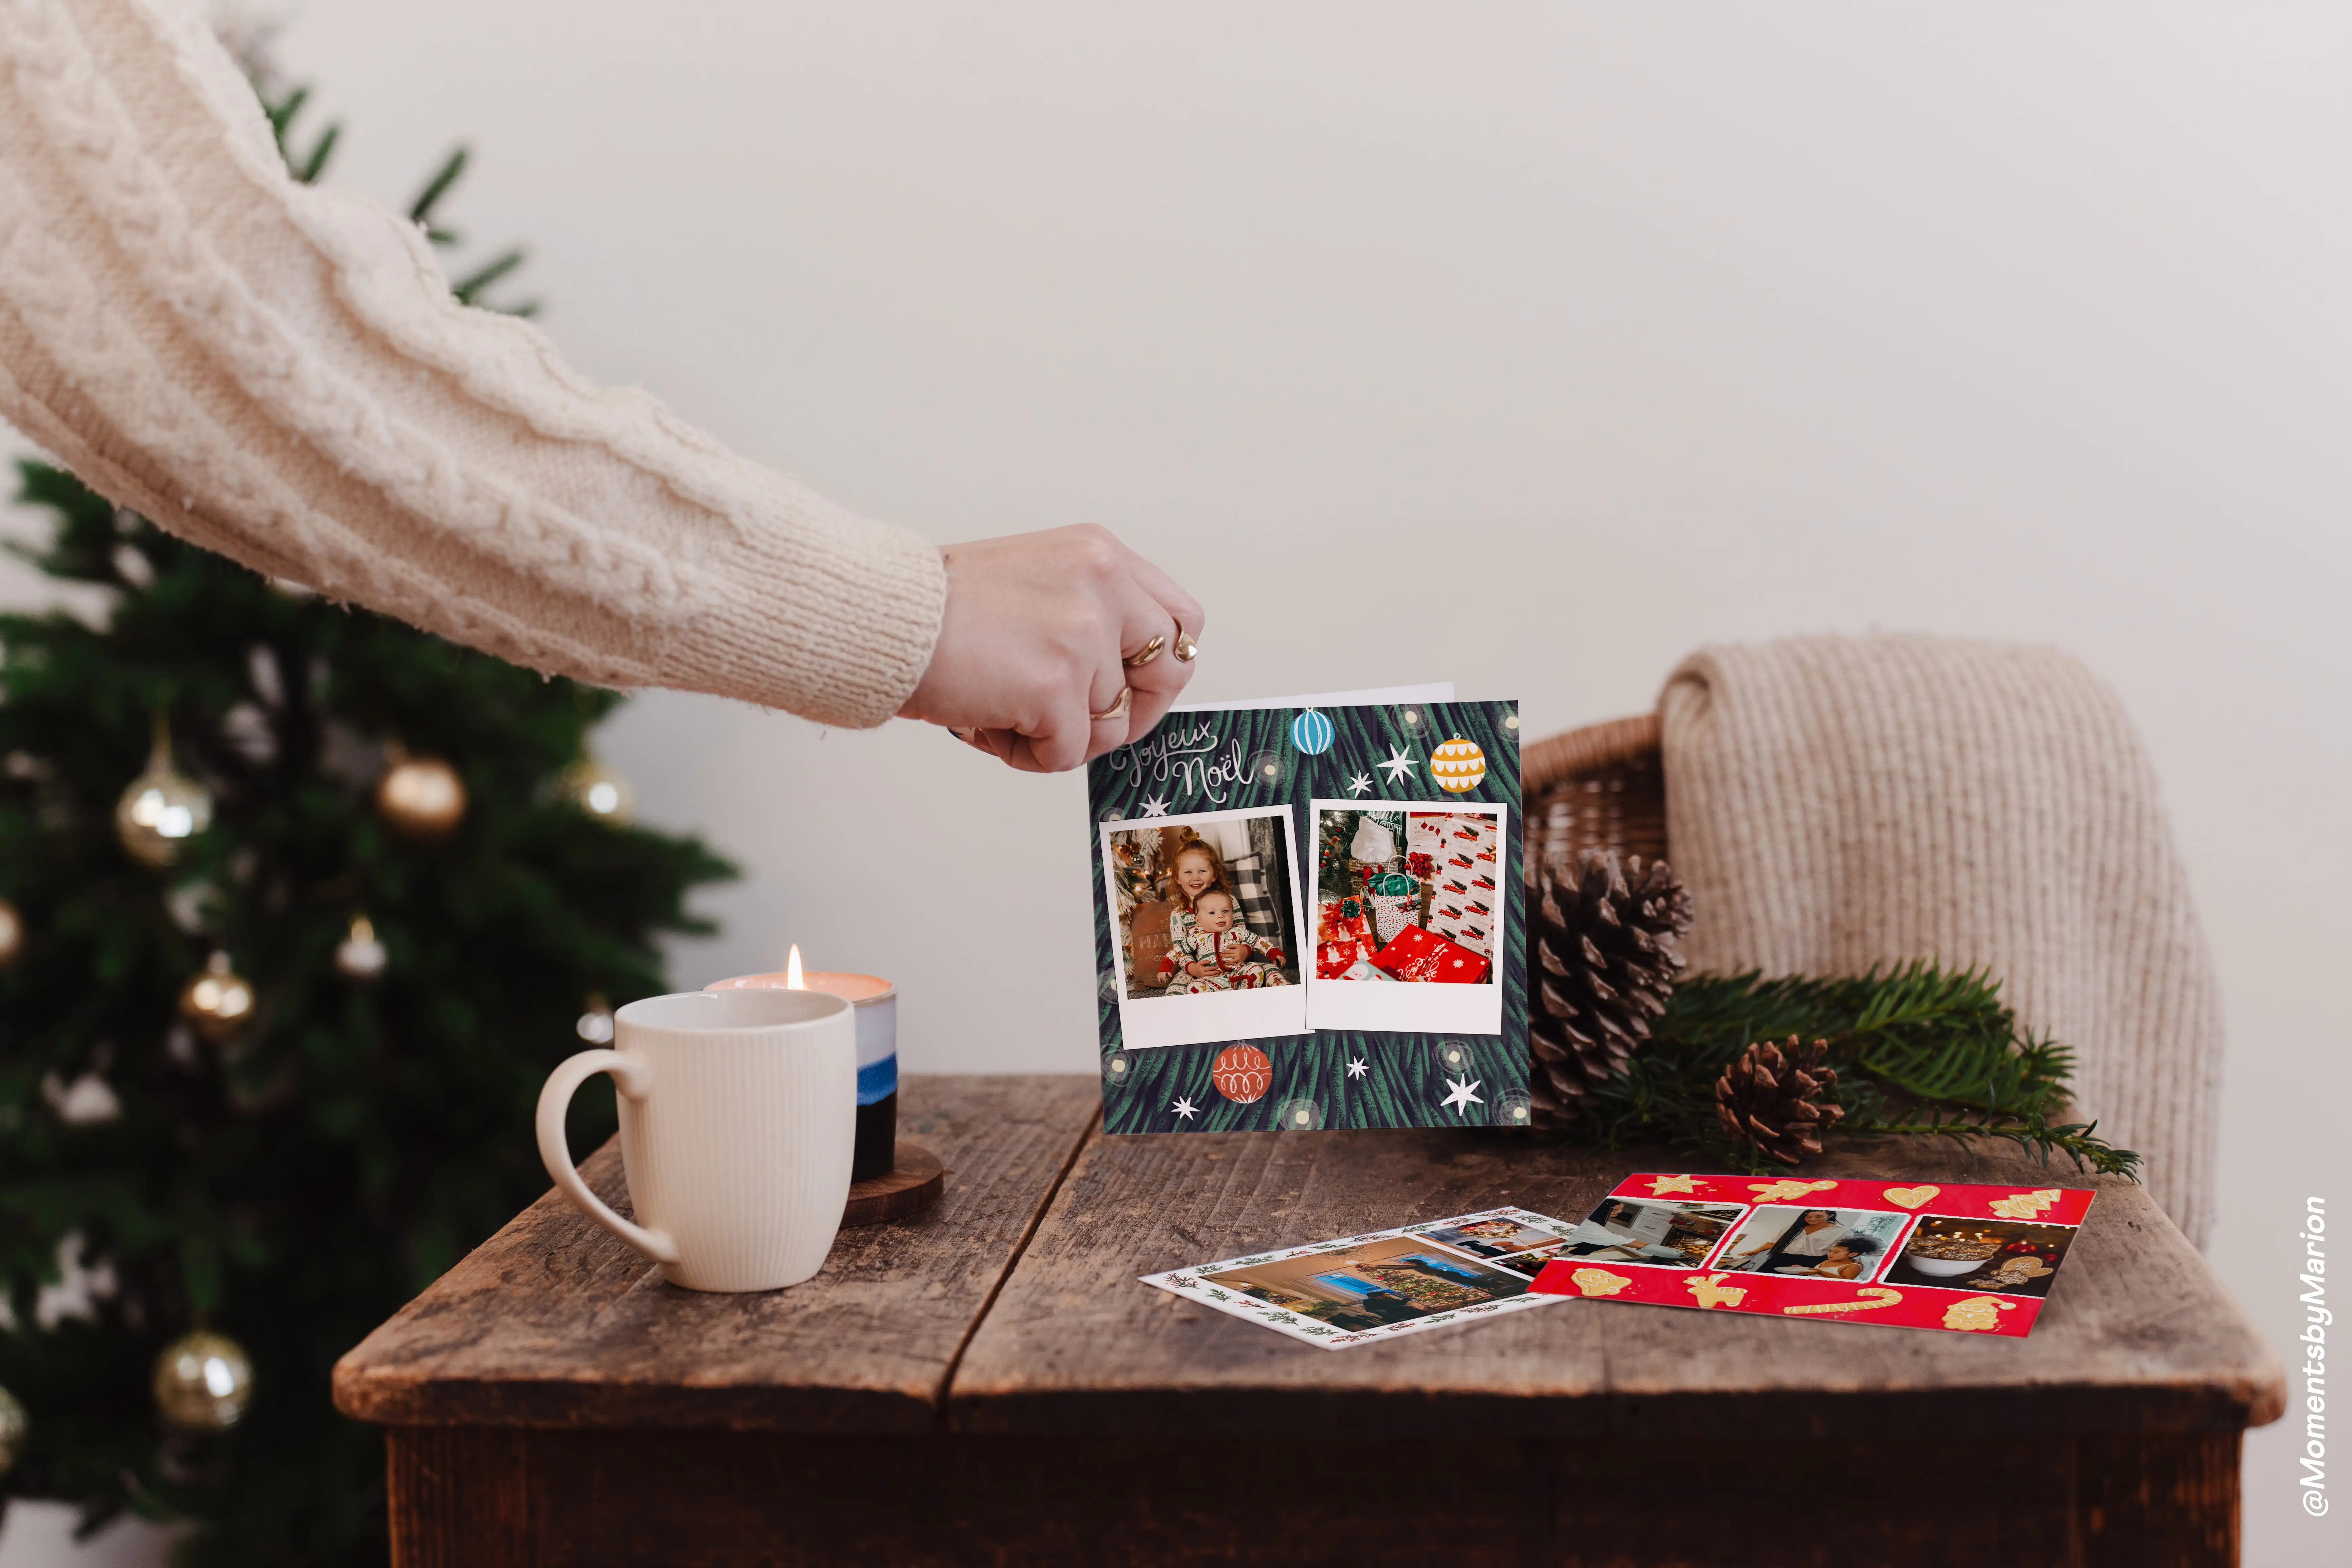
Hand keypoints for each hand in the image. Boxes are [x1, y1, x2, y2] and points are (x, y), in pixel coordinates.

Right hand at [899, 524, 1202, 771]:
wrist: (881, 616)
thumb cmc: (942, 609)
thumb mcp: (1038, 580)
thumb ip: (1091, 614)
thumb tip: (1125, 681)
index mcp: (1101, 554)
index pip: (1180, 619)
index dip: (1161, 667)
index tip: (1128, 689)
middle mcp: (1103, 584)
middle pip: (1168, 673)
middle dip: (1130, 712)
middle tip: (1078, 723)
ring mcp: (1083, 634)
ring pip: (1111, 724)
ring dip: (1060, 734)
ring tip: (1001, 707)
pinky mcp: (1055, 685)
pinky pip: (1069, 754)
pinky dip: (1029, 755)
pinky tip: (986, 723)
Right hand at [1188, 960, 1219, 977]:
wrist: (1192, 970)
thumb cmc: (1197, 966)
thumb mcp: (1200, 962)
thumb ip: (1205, 961)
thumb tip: (1210, 961)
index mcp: (1202, 969)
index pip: (1208, 968)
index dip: (1213, 968)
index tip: (1216, 967)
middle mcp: (1202, 973)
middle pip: (1210, 973)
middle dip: (1215, 972)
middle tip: (1219, 971)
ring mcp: (1203, 976)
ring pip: (1209, 976)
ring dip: (1214, 975)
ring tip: (1218, 974)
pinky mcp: (1203, 978)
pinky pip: (1208, 978)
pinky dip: (1212, 977)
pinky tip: (1215, 976)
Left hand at [1219, 942, 1249, 964]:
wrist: (1247, 951)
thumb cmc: (1241, 948)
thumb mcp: (1237, 945)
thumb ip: (1232, 945)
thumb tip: (1227, 946)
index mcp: (1237, 951)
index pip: (1230, 951)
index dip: (1225, 951)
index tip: (1222, 952)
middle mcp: (1238, 955)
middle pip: (1230, 956)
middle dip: (1225, 955)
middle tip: (1221, 955)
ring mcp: (1239, 959)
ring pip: (1233, 961)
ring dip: (1228, 961)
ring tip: (1225, 961)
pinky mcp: (1241, 962)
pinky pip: (1237, 964)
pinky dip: (1234, 965)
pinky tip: (1231, 965)